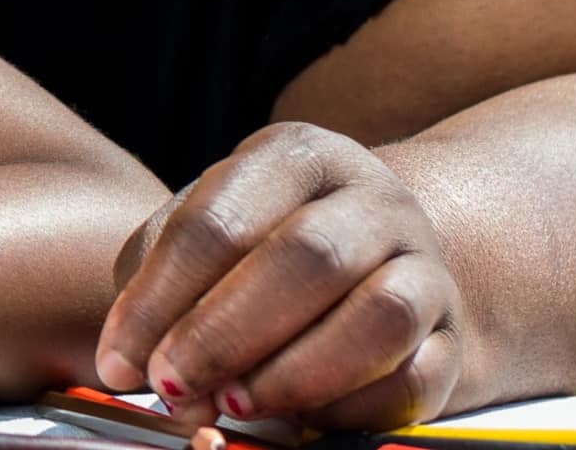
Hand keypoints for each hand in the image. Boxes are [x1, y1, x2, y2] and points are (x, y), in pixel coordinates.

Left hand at [96, 122, 464, 431]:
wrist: (383, 253)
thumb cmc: (267, 240)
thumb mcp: (212, 224)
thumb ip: (162, 280)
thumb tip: (132, 362)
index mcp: (295, 155)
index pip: (218, 219)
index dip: (162, 297)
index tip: (123, 362)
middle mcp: (371, 196)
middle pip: (303, 257)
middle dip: (224, 332)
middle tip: (173, 387)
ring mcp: (423, 262)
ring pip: (376, 315)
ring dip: (296, 372)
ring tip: (235, 405)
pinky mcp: (452, 334)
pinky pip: (416, 377)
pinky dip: (353, 406)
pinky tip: (302, 421)